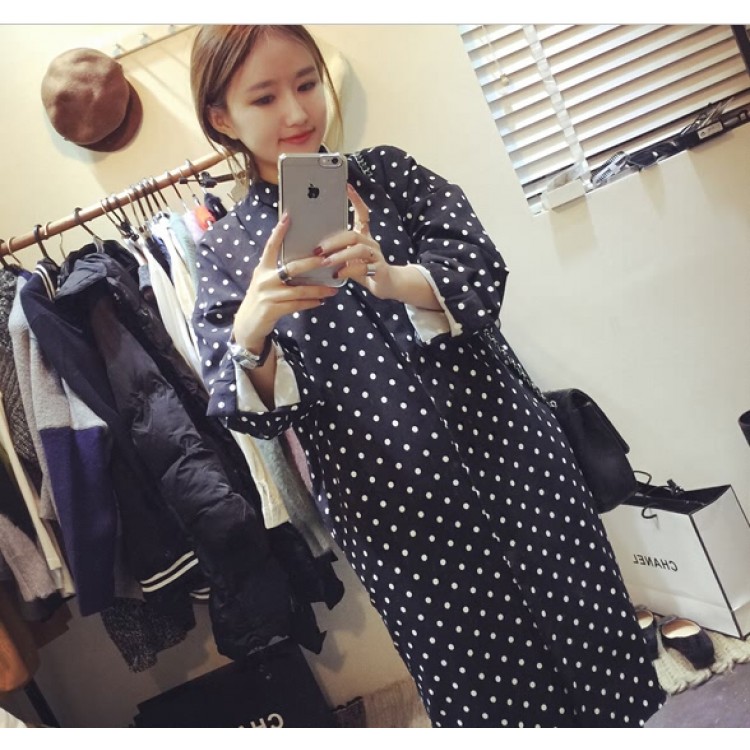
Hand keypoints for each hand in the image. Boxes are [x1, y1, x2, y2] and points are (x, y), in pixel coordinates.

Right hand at [232, 212, 339, 349]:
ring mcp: (268, 295)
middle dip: (312, 263)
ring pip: (299, 290)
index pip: (270, 247)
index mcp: (262, 269)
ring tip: (332, 289)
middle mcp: (264, 279)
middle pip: (292, 268)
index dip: (278, 232)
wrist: (247, 325)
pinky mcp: (272, 309)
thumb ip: (280, 273)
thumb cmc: (262, 300)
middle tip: (328, 259)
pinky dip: (310, 303)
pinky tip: (321, 301)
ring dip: (318, 289)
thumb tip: (306, 264)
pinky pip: (296, 304)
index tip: (288, 217)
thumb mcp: (266, 282)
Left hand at [317, 185, 395, 298]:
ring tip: (325, 262)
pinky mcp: (379, 269)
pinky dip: (348, 270)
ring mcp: (376, 256)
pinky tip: (338, 274)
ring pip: (358, 249)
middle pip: (353, 234)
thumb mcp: (350, 258)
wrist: (388, 285)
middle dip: (333, 241)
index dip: (356, 200)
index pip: (362, 214)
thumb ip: (338, 252)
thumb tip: (315, 249)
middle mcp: (371, 243)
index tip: (347, 187)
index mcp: (364, 237)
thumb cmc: (365, 269)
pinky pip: (362, 267)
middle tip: (318, 249)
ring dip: (339, 255)